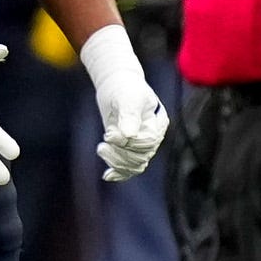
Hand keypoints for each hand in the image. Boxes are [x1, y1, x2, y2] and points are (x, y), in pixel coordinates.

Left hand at [78, 24, 167, 182]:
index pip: (148, 142)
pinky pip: (128, 168)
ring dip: (116, 161)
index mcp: (158, 122)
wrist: (116, 85)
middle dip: (120, 153)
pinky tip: (107, 175)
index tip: (110, 134)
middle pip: (141, 156)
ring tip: (101, 148)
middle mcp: (153, 135)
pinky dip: (118, 173)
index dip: (129, 143)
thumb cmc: (124, 87)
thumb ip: (129, 115)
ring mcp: (141, 143)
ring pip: (134, 164)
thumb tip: (129, 135)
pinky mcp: (129, 149)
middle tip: (104, 140)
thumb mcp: (127, 97)